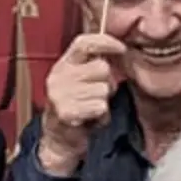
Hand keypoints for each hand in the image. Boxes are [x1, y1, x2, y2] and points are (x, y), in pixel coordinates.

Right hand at [37, 34, 125, 177]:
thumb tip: (117, 49)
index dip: (105, 42)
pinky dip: (100, 116)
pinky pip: (99, 106)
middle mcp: (58, 76)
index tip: (121, 48)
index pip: (83, 43)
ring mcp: (60, 93)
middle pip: (101, 68)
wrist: (59, 138)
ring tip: (91, 108)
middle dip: (107, 82)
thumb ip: (94, 64)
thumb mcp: (81, 80)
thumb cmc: (75, 107)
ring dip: (103, 102)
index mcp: (63, 64)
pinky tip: (89, 118)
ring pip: (103, 89)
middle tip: (96, 94)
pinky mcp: (66, 111)